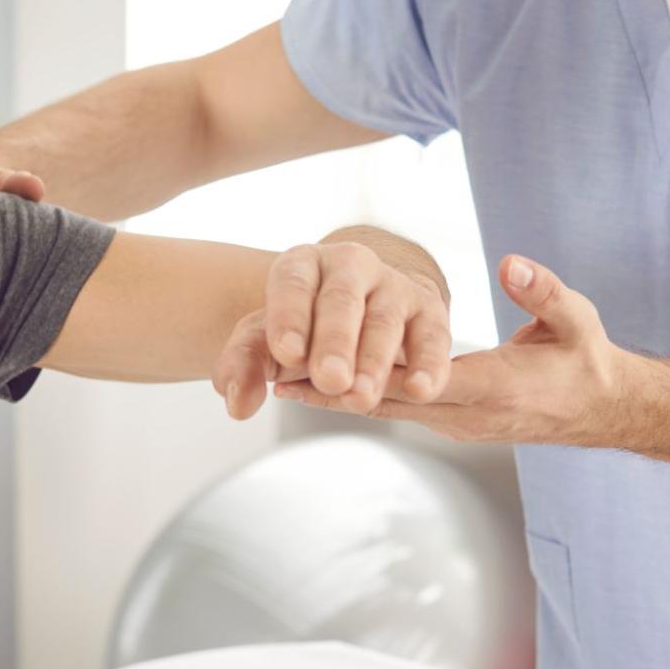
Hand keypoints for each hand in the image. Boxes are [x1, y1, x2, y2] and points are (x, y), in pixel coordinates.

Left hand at [212, 241, 452, 420]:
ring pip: (384, 322)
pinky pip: (432, 338)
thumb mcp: (265, 341)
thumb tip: (237, 403)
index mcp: (303, 265)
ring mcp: (393, 286)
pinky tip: (421, 389)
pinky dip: (429, 365)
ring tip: (359, 396)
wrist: (355, 316)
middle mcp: (351, 266)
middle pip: (341, 300)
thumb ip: (244, 366)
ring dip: (374, 362)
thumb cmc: (304, 328)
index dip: (289, 316)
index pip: (292, 283)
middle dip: (335, 341)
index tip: (286, 353)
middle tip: (330, 378)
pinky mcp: (429, 313)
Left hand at [273, 253, 629, 446]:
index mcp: (493, 386)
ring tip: (280, 379)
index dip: (366, 369)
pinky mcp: (453, 422)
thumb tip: (511, 262)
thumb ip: (543, 292)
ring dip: (335, 397)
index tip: (319, 361)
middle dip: (330, 389)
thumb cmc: (588, 359)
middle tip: (273, 372)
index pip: (419, 379)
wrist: (603, 409)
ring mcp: (457, 423)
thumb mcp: (576, 319)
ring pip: (386, 408)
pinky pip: (397, 410)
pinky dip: (359, 397)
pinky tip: (322, 387)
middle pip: (386, 400)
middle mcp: (466, 413)